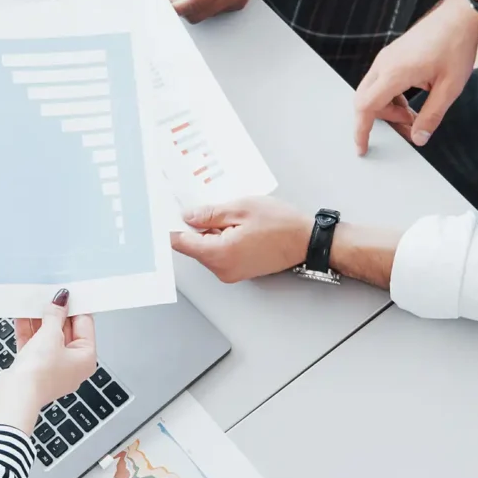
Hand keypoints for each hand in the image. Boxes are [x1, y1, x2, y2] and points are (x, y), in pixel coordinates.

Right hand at [0, 289, 96, 435]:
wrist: (13, 396)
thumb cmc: (39, 374)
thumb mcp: (51, 335)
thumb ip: (55, 315)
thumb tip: (60, 301)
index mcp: (85, 358)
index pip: (84, 324)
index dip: (75, 307)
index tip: (67, 293)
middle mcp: (71, 364)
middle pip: (65, 330)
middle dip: (55, 313)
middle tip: (48, 296)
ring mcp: (51, 367)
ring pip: (47, 337)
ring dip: (39, 320)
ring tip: (34, 302)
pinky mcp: (33, 368)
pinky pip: (34, 344)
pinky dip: (28, 331)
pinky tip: (22, 315)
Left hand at [171, 197, 312, 282]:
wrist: (307, 240)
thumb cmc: (280, 224)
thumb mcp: (241, 208)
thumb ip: (210, 214)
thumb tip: (188, 216)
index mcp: (219, 254)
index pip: (182, 242)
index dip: (174, 225)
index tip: (170, 212)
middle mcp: (222, 269)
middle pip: (194, 246)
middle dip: (197, 225)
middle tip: (209, 205)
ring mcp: (231, 272)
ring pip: (208, 249)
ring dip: (212, 231)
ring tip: (231, 214)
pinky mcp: (239, 271)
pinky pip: (221, 253)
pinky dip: (223, 238)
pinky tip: (237, 224)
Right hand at [354, 0, 477, 154]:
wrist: (458, 18)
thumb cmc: (456, 47)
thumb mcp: (449, 88)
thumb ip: (432, 116)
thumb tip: (419, 138)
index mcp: (395, 73)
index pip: (366, 107)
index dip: (361, 131)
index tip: (362, 147)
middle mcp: (384, 64)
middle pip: (366, 101)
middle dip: (382, 119)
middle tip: (407, 128)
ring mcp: (386, 58)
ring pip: (373, 92)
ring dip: (389, 108)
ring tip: (414, 115)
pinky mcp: (392, 55)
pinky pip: (381, 81)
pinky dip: (391, 96)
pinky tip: (412, 100)